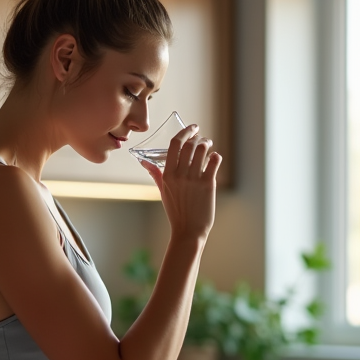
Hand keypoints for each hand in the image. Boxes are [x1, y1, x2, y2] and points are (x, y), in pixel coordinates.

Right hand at [140, 123, 221, 242]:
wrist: (188, 230)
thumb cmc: (176, 211)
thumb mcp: (162, 191)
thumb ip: (155, 174)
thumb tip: (144, 162)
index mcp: (167, 175)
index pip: (174, 145)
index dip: (185, 132)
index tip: (192, 128)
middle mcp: (180, 175)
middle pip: (189, 144)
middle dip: (198, 137)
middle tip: (202, 138)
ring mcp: (194, 179)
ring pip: (202, 150)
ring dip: (207, 144)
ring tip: (209, 147)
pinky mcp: (208, 184)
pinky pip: (214, 161)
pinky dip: (216, 156)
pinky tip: (215, 158)